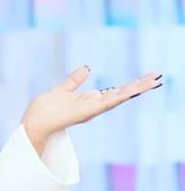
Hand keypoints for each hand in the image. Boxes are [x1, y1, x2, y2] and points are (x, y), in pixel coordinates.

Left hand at [21, 65, 162, 145]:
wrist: (33, 122)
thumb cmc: (44, 109)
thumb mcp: (62, 90)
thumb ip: (74, 81)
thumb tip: (87, 68)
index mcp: (89, 101)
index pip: (114, 91)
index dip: (130, 84)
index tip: (147, 77)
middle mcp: (93, 106)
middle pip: (120, 94)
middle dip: (138, 86)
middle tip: (157, 77)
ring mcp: (90, 110)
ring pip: (117, 98)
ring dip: (134, 90)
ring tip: (152, 82)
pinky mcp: (85, 112)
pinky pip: (104, 104)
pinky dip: (118, 97)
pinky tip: (130, 92)